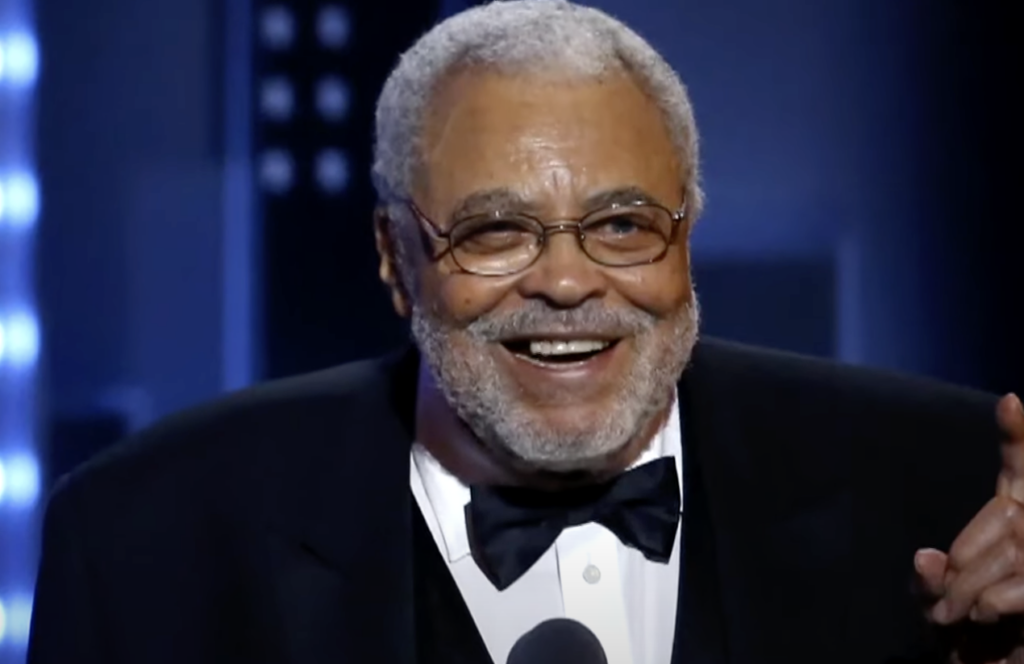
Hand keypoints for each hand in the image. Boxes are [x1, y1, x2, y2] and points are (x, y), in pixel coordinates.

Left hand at [915, 394, 1023, 663]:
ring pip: (1016, 550)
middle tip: (950, 606)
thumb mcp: (933, 602)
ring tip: (964, 617)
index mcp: (1010, 519)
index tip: (1012, 400)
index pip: (1018, 469)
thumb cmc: (964, 632)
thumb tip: (925, 558)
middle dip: (965, 565)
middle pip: (1005, 520)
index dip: (1017, 437)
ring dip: (975, 590)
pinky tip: (987, 616)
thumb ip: (928, 581)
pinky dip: (996, 603)